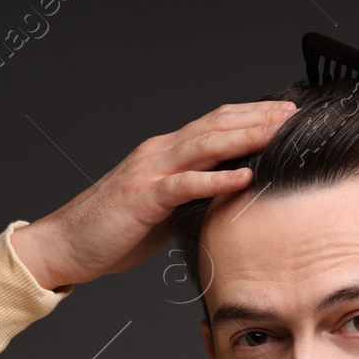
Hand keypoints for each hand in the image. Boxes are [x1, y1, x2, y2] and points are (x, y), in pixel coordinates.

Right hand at [13, 100, 297, 289]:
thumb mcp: (163, 211)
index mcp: (165, 154)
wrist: (65, 245)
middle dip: (257, 117)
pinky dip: (216, 180)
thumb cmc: (112, 232)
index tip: (284, 114)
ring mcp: (150, 171)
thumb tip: (224, 199)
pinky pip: (185, 184)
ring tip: (277, 132)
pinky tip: (244, 176)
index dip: (251, 116)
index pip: (214, 125)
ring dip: (245, 137)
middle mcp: (159, 153)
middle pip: (216, 125)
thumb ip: (192, 198)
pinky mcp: (144, 196)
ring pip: (205, 145)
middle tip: (293, 113)